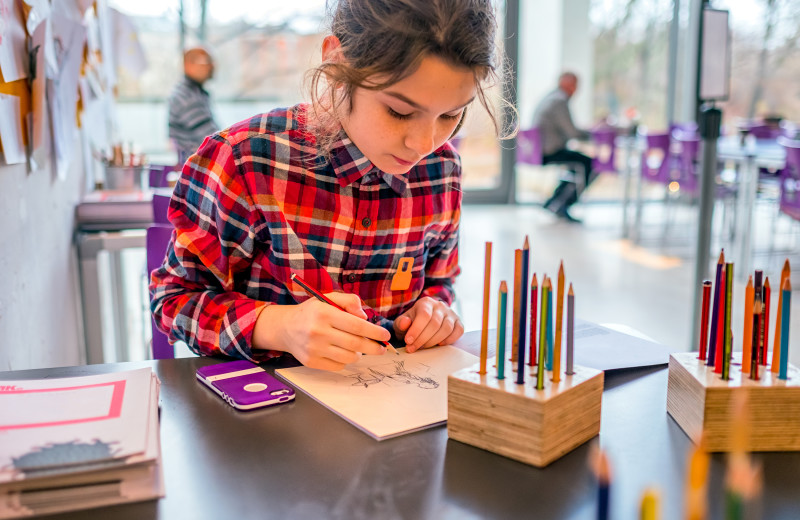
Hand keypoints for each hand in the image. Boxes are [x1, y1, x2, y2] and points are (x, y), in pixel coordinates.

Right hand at [253, 292, 390, 370]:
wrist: (285, 327)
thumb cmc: (312, 312)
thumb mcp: (328, 298)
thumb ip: (350, 301)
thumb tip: (365, 317)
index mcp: (324, 313)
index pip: (357, 326)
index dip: (375, 332)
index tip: (386, 336)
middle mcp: (318, 332)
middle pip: (356, 344)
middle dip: (373, 347)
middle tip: (381, 348)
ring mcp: (313, 349)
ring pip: (349, 357)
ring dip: (358, 354)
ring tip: (357, 347)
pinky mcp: (310, 362)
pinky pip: (338, 366)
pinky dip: (345, 361)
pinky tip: (341, 352)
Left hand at [392, 297, 463, 352]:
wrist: (425, 321)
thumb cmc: (412, 322)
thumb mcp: (403, 322)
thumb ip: (401, 323)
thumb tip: (405, 323)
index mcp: (426, 303)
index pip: (424, 315)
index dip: (416, 330)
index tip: (408, 341)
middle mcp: (440, 306)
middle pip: (435, 323)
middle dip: (423, 339)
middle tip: (413, 348)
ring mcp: (451, 314)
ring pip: (446, 328)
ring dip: (434, 341)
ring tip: (423, 347)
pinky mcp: (458, 322)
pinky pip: (458, 331)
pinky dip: (449, 340)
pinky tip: (439, 345)